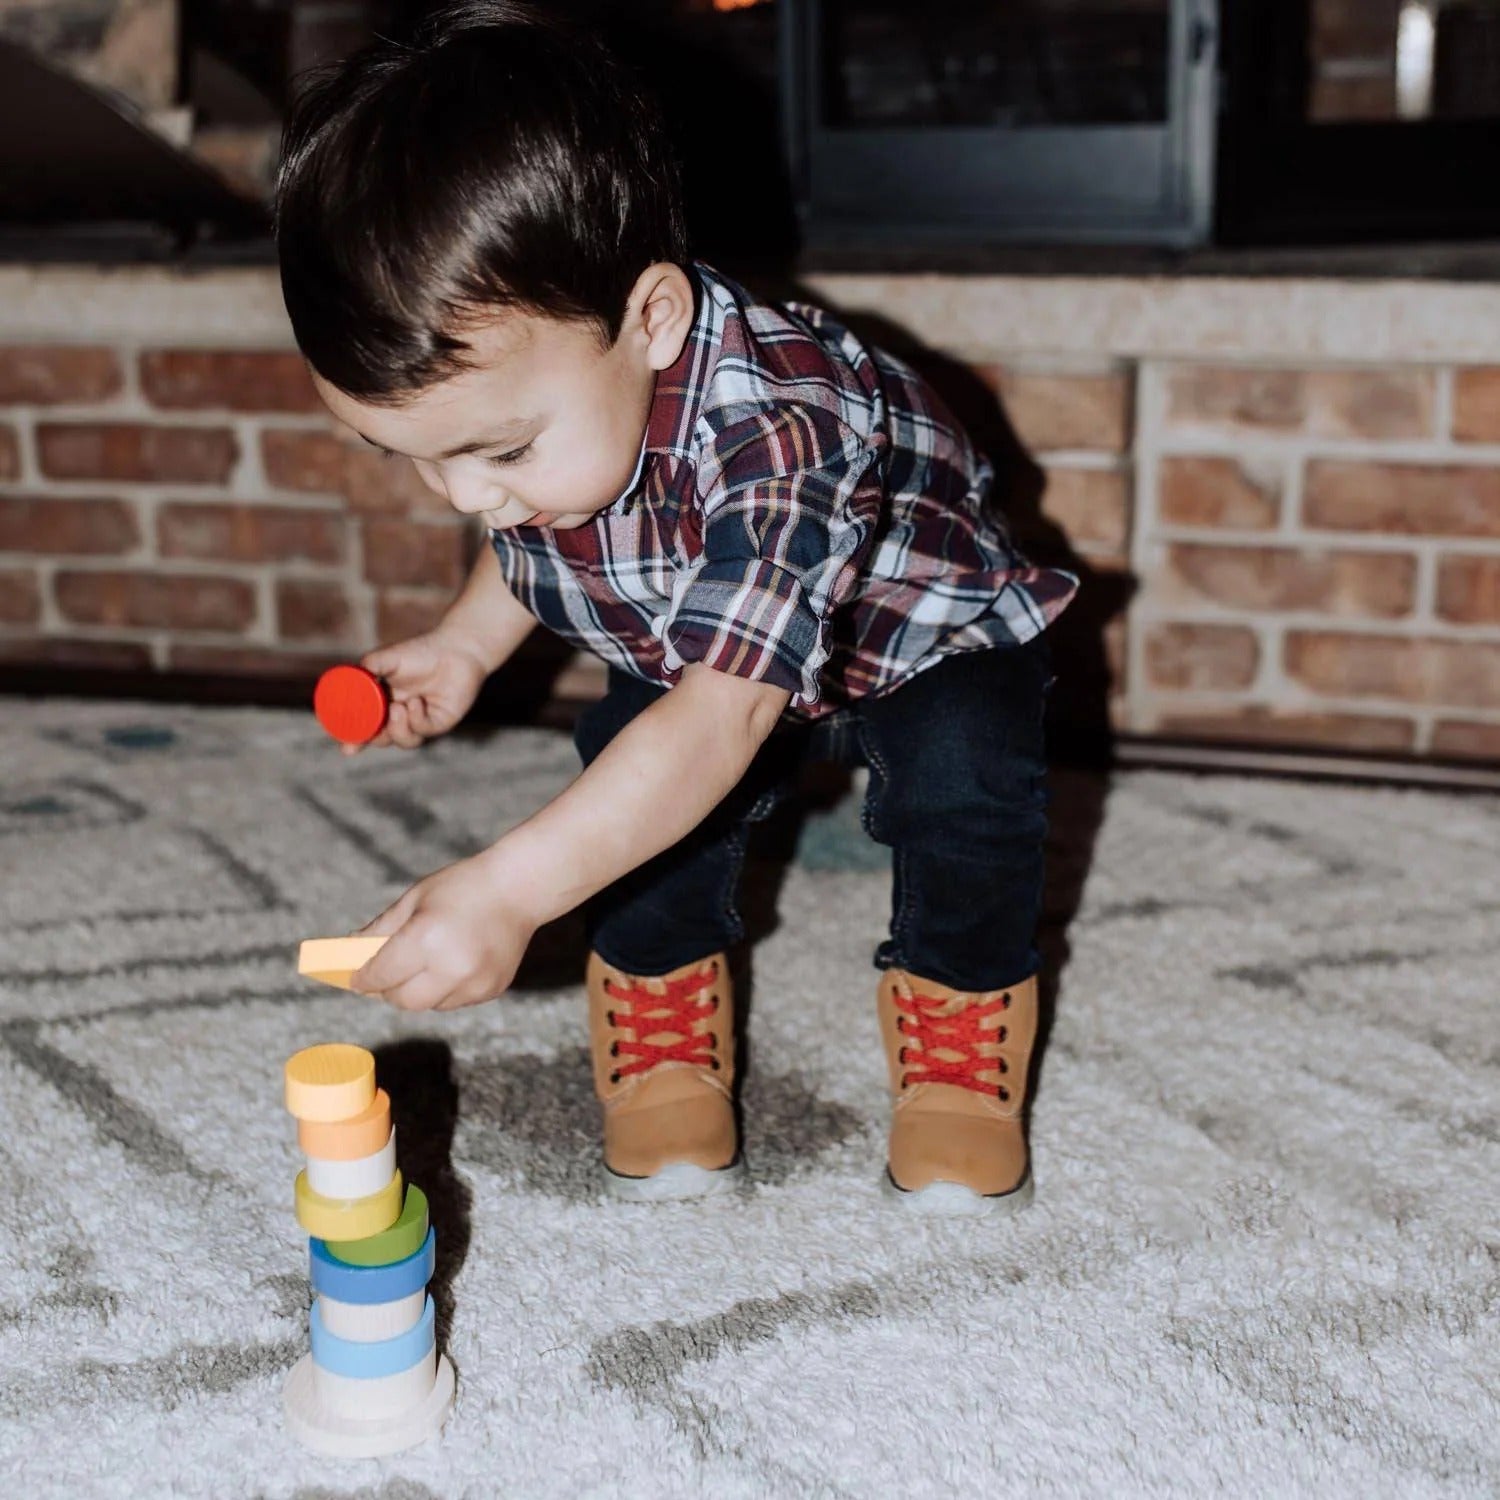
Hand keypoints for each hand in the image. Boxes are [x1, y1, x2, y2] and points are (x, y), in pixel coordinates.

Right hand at [345, 627, 489, 755]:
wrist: (456, 649)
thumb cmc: (421, 652)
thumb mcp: (387, 659)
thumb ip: (366, 669)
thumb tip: (347, 679)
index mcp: (383, 702)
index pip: (365, 725)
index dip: (354, 737)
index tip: (345, 746)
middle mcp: (401, 715)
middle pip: (381, 738)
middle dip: (372, 739)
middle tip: (369, 730)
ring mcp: (420, 721)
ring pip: (403, 740)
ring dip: (396, 729)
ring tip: (397, 707)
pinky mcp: (439, 723)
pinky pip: (423, 731)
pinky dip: (416, 719)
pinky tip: (417, 702)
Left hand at [351, 851, 534, 1010]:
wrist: (520, 888)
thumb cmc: (463, 886)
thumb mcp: (415, 899)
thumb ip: (380, 930)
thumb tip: (349, 952)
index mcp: (426, 939)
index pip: (381, 974)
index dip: (363, 978)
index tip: (354, 978)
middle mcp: (451, 967)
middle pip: (403, 1001)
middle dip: (388, 990)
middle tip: (384, 975)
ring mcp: (475, 982)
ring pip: (430, 1005)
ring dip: (418, 990)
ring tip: (425, 962)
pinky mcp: (491, 989)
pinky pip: (455, 1001)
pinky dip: (445, 989)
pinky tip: (453, 962)